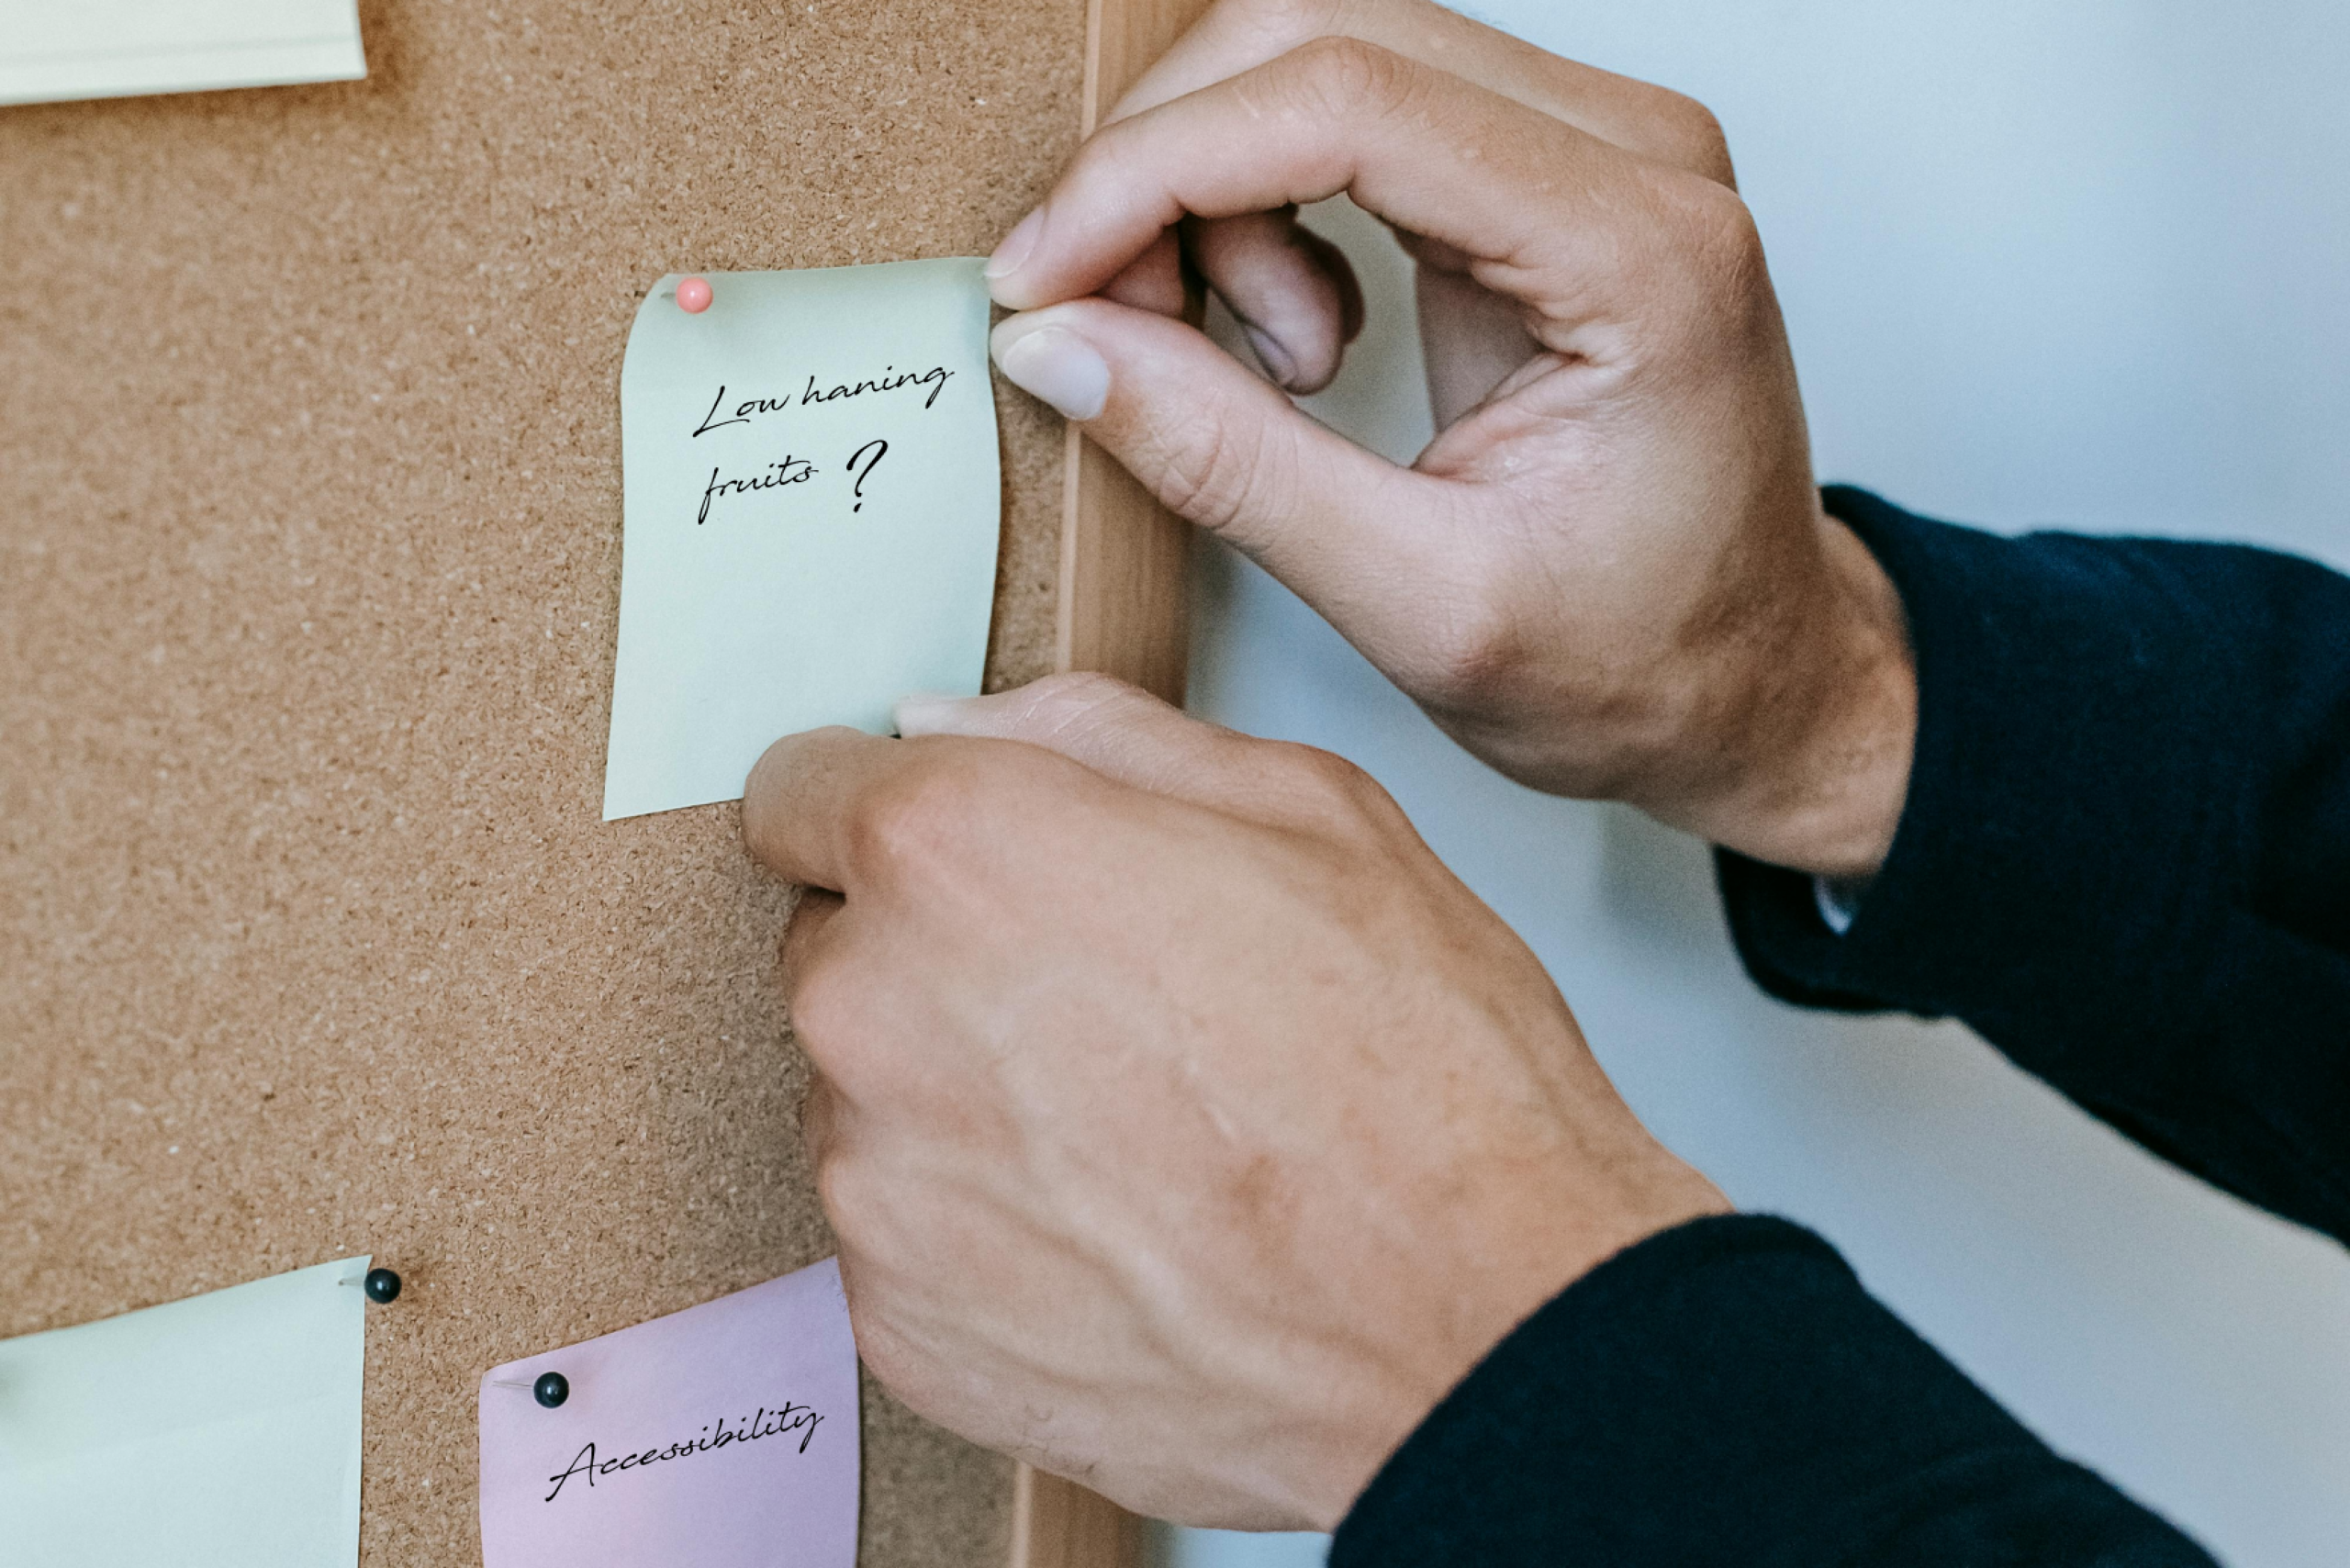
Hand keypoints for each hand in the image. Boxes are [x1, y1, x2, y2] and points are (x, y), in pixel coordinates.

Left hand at [742, 674, 1727, 1528]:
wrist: (1477, 1314)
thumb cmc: (1412, 1064)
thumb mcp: (1300, 804)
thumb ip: (1088, 734)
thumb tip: (950, 727)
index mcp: (951, 850)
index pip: (794, 792)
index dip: (884, 811)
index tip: (947, 852)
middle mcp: (871, 1011)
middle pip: (835, 950)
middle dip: (934, 957)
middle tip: (1101, 1001)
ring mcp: (875, 1188)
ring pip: (869, 1101)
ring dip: (961, 1101)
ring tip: (1133, 1132)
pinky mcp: (901, 1328)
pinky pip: (904, 1240)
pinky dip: (984, 1232)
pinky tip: (1121, 1231)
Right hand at [984, 0, 1913, 878]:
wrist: (1753, 682)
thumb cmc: (1643, 662)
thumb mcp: (1423, 606)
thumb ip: (1232, 467)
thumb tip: (1062, 345)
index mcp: (1639, 256)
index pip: (1349, 102)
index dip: (1156, 169)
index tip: (1045, 274)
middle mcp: (1638, 157)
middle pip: (1326, 33)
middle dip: (1172, 168)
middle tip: (1122, 326)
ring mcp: (1598, 147)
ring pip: (1328, 54)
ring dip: (1222, 192)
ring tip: (1266, 371)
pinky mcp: (1548, 172)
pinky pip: (1359, 112)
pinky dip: (1269, 204)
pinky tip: (1301, 340)